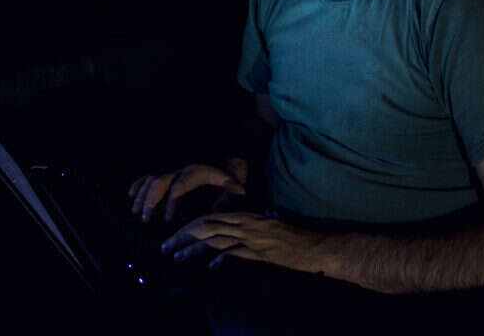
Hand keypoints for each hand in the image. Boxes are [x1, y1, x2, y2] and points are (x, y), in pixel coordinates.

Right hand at [128, 161, 246, 222]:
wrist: (230, 152)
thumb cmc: (232, 170)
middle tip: (146, 219)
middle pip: (160, 181)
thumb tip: (217, 211)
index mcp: (197, 171)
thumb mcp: (235, 181)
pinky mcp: (169, 168)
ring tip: (137, 213)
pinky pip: (149, 174)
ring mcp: (174, 167)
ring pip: (151, 178)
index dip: (172, 202)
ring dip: (142, 195)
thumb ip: (228, 196)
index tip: (168, 220)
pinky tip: (131, 195)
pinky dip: (139, 183)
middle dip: (151, 201)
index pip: (180, 186)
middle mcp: (182, 167)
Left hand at [160, 212, 329, 274]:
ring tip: (177, 257)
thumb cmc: (295, 239)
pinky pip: (236, 253)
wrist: (318, 246)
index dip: (189, 227)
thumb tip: (227, 239)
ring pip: (216, 239)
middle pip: (207, 226)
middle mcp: (247, 224)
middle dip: (183, 236)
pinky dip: (221, 259)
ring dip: (193, 249)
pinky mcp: (262, 253)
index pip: (210, 218)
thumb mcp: (267, 229)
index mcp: (247, 217)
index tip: (174, 236)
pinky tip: (210, 267)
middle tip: (166, 247)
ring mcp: (254, 238)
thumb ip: (247, 230)